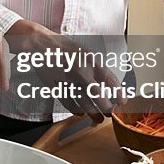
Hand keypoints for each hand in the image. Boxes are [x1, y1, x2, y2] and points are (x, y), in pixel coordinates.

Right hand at [5, 20, 125, 121]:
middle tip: (110, 114)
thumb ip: (96, 68)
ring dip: (93, 114)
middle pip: (98, 95)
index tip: (123, 102)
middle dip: (107, 108)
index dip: (119, 93)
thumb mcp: (85, 53)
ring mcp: (67, 80)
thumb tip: (108, 84)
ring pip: (83, 103)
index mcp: (90, 60)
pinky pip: (68, 103)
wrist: (41, 44)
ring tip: (98, 119)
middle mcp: (80, 71)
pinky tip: (79, 114)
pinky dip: (75, 111)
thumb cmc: (64, 48)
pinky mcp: (56, 86)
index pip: (110, 79)